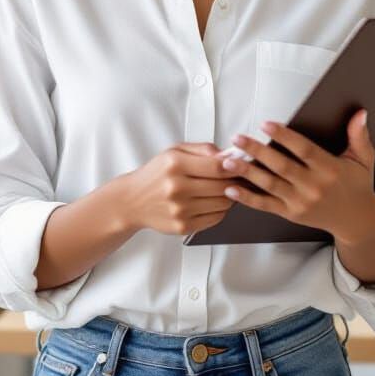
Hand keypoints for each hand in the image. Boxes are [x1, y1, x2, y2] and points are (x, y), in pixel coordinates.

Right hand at [121, 142, 240, 235]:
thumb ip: (204, 149)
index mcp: (175, 164)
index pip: (217, 167)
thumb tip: (229, 154)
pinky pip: (215, 219)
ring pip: (222, 203)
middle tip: (240, 177)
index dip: (235, 166)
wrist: (133, 200)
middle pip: (222, 186)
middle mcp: (177, 187)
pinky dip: (221, 210)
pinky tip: (214, 202)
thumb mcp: (175, 151)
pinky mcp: (182, 226)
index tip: (241, 164)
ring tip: (226, 189)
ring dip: (230, 196)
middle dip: (235, 181)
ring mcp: (180, 209)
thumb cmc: (156, 174)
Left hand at [217, 109, 374, 242]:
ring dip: (247, 173)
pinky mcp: (292, 214)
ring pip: (270, 185)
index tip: (266, 125)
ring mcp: (301, 202)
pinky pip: (266, 206)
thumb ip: (359, 135)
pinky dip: (248, 198)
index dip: (284, 136)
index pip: (304, 150)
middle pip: (281, 166)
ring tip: (228, 162)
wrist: (357, 221)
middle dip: (257, 151)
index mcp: (330, 169)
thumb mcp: (363, 159)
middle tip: (237, 139)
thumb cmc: (357, 186)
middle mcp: (314, 186)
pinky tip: (232, 189)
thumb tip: (360, 113)